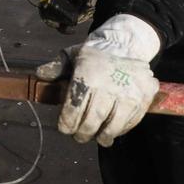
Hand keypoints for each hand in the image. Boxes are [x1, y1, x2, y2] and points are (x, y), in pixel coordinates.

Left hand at [35, 14, 160, 146]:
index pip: (74, 108)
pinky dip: (121, 129)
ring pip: (113, 126)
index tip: (64, 128)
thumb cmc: (95, 54)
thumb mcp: (73, 55)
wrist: (127, 44)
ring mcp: (128, 94)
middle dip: (83, 133)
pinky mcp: (143, 98)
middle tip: (79, 136)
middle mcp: (108, 86)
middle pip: (92, 120)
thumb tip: (40, 74)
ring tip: (98, 138)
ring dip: (103, 136)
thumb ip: (57, 67)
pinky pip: (131, 122)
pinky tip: (113, 129)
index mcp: (87, 75)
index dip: (67, 123)